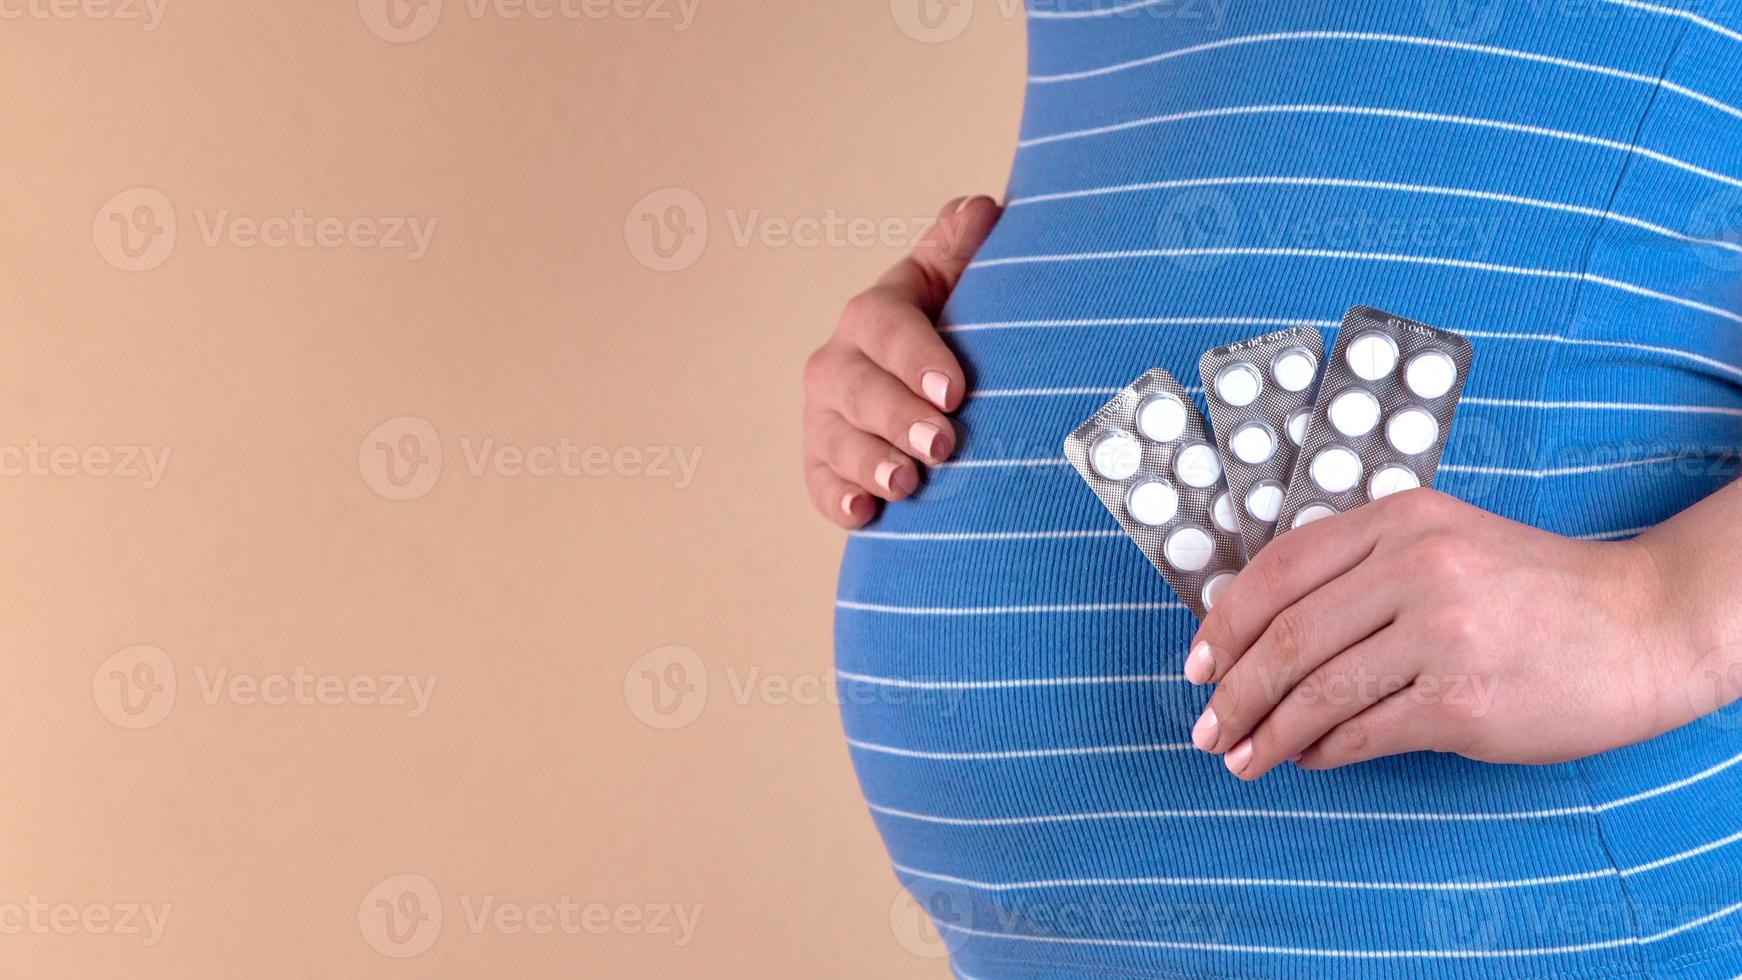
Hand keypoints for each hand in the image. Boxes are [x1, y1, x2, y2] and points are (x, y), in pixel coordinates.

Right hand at [802, 196, 1001, 526]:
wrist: (938, 392)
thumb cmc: (961, 330)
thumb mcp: (963, 285)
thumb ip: (964, 249)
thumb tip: (980, 209)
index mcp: (875, 314)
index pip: (883, 325)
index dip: (915, 356)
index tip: (956, 388)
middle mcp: (840, 363)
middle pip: (854, 387)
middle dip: (897, 416)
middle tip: (943, 443)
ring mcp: (827, 418)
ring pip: (833, 439)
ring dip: (869, 463)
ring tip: (907, 484)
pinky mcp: (825, 466)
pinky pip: (820, 486)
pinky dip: (839, 501)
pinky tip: (864, 515)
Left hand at [1184, 488, 1706, 779]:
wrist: (1644, 625)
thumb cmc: (1533, 592)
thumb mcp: (1444, 543)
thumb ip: (1359, 572)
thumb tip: (1260, 640)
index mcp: (1401, 520)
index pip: (1278, 570)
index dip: (1224, 622)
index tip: (1197, 662)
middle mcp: (1416, 568)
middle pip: (1286, 637)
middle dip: (1233, 690)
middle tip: (1207, 726)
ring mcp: (1440, 635)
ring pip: (1315, 691)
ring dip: (1265, 733)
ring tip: (1241, 758)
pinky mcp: (1462, 701)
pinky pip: (1363, 732)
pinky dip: (1322, 751)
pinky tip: (1306, 758)